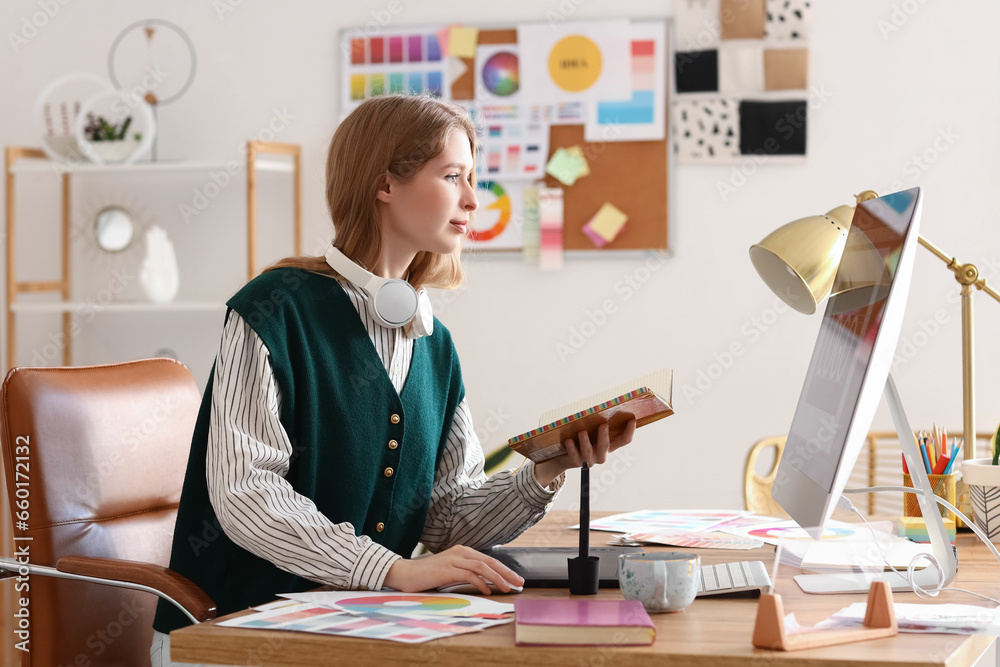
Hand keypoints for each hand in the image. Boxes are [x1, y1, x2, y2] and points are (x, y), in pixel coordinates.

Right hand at [383, 545, 523, 594]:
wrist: (406, 574)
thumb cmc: (429, 575)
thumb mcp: (451, 571)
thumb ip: (466, 572)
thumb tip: (485, 582)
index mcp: (463, 551)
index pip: (489, 560)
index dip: (504, 569)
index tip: (516, 579)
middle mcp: (460, 552)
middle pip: (489, 561)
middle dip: (507, 572)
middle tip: (520, 582)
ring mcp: (454, 559)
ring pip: (482, 567)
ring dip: (497, 578)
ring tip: (508, 588)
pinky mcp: (447, 569)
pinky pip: (469, 574)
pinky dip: (481, 582)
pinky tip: (488, 590)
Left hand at [533, 418, 636, 487]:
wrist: (565, 457)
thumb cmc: (581, 441)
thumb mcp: (592, 433)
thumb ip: (597, 424)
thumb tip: (599, 406)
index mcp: (608, 446)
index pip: (624, 440)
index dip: (629, 431)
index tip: (632, 419)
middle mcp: (601, 454)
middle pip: (605, 445)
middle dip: (604, 435)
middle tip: (603, 424)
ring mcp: (588, 459)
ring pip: (588, 450)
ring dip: (585, 441)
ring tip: (582, 432)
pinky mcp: (575, 462)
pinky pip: (573, 455)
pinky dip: (571, 447)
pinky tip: (568, 440)